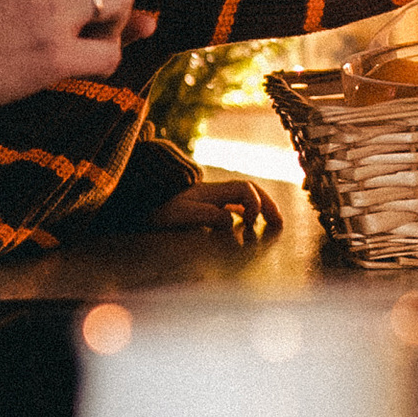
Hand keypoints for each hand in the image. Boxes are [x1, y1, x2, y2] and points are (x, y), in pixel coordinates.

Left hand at [146, 173, 283, 246]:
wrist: (137, 203)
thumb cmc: (158, 210)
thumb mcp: (181, 214)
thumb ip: (207, 216)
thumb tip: (231, 222)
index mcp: (212, 191)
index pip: (245, 189)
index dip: (255, 204)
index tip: (251, 224)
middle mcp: (213, 192)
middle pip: (249, 190)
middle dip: (267, 204)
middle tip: (279, 223)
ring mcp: (208, 199)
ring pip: (242, 198)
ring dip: (258, 208)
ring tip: (272, 224)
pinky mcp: (202, 207)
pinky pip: (230, 206)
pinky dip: (243, 214)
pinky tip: (246, 227)